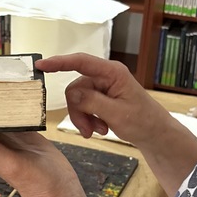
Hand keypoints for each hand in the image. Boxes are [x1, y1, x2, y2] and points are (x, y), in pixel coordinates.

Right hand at [37, 53, 160, 147]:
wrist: (154, 134)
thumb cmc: (143, 121)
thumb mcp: (116, 113)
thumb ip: (92, 102)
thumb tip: (72, 94)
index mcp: (112, 72)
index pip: (81, 62)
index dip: (59, 62)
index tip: (41, 65)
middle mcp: (105, 76)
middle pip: (76, 88)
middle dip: (78, 111)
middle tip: (89, 130)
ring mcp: (102, 87)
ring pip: (77, 100)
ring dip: (84, 118)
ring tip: (97, 131)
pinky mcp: (100, 97)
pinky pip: (83, 106)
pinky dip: (88, 120)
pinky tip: (100, 129)